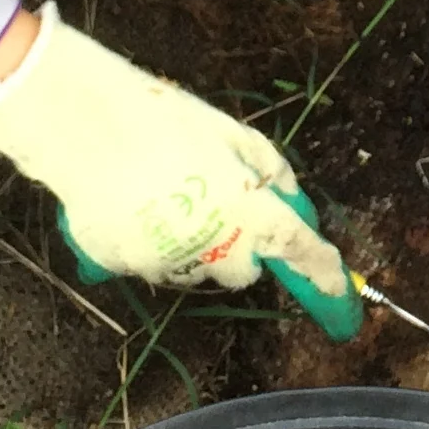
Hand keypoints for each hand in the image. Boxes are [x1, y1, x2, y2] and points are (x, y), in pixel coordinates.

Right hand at [0, 7, 358, 338]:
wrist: (83, 125)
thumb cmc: (163, 120)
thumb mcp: (230, 133)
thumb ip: (268, 171)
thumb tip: (286, 198)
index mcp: (248, 213)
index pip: (301, 254)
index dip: (326, 282)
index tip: (344, 307)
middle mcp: (212, 250)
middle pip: (243, 271)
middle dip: (240, 247)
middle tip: (216, 203)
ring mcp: (164, 264)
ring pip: (195, 269)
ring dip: (194, 245)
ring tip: (162, 194)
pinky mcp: (123, 267)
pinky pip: (150, 262)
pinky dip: (150, 242)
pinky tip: (131, 204)